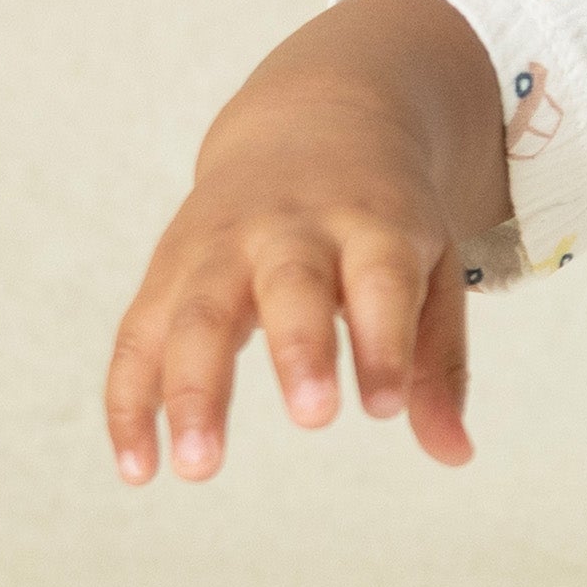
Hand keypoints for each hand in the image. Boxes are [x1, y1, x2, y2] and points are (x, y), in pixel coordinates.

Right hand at [106, 106, 475, 485]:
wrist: (313, 117)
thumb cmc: (382, 218)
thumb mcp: (429, 270)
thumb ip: (438, 364)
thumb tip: (456, 455)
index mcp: (371, 223)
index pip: (379, 281)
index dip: (383, 342)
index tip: (385, 408)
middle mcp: (291, 228)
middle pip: (288, 285)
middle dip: (300, 350)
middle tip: (316, 420)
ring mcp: (220, 245)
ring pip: (198, 312)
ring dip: (193, 390)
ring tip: (199, 467)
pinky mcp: (167, 267)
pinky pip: (137, 336)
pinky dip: (130, 402)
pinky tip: (138, 468)